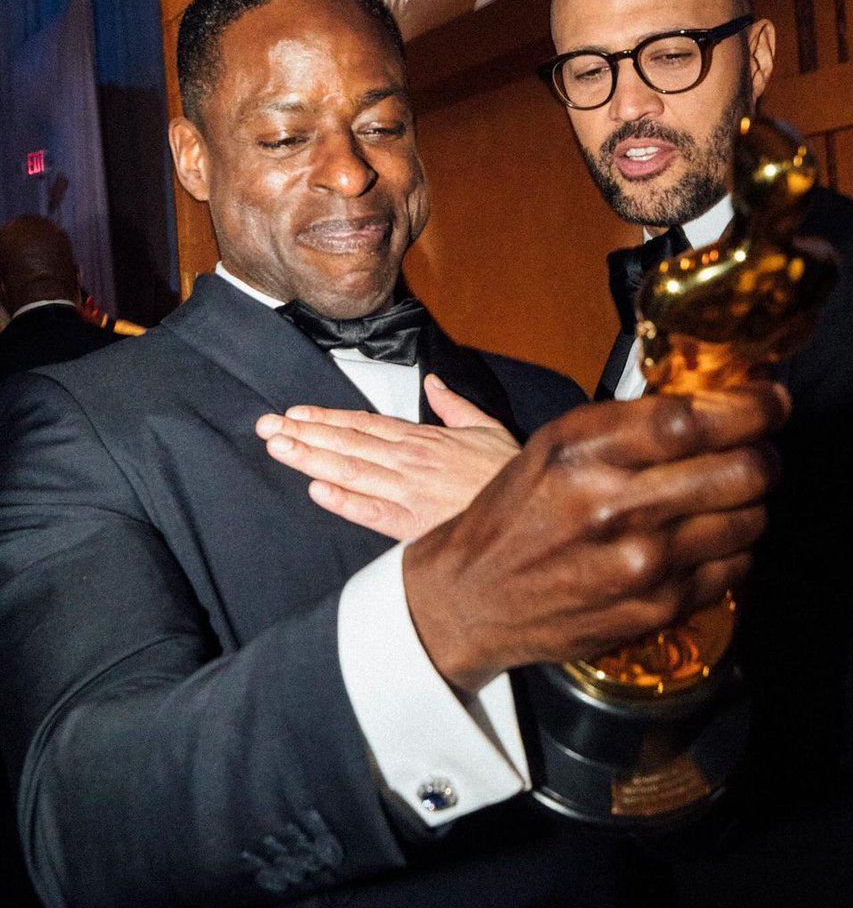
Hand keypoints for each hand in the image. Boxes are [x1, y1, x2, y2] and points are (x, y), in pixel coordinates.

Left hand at [255, 374, 519, 539]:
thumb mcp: (486, 429)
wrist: (532, 514)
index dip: (326, 419)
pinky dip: (345, 501)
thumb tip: (435, 382)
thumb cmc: (508, 475)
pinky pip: (373, 513)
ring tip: (278, 448)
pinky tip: (317, 491)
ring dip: (311, 459)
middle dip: (304, 434)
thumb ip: (454, 405)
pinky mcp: (415, 525)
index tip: (294, 414)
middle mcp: (409, 462)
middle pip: (347, 444)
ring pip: (351, 471)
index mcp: (422, 440)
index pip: (363, 425)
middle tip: (265, 427)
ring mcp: (409, 493)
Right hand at [403, 384, 789, 692]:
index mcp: (584, 453)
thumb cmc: (517, 512)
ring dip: (751, 503)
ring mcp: (642, 564)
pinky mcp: (657, 608)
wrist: (474, 595)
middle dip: (764, 454)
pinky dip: (732, 548)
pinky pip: (735, 567)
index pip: (694, 420)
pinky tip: (704, 538)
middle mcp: (615, 507)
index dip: (751, 406)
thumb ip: (631, 422)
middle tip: (758, 449)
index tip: (771, 400)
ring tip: (726, 496)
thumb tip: (716, 403)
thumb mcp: (556, 445)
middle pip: (742, 470)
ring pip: (750, 520)